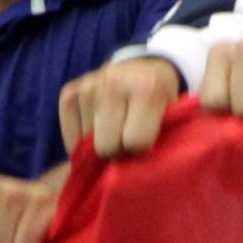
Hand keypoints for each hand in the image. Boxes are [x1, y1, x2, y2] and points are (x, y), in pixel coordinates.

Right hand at [62, 54, 183, 160]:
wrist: (143, 67)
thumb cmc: (160, 99)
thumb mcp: (174, 114)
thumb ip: (164, 139)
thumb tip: (137, 176)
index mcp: (146, 88)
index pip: (135, 143)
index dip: (140, 149)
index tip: (144, 141)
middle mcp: (113, 82)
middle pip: (106, 147)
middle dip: (117, 150)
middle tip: (125, 139)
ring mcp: (88, 87)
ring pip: (86, 145)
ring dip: (99, 143)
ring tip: (113, 127)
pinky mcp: (69, 93)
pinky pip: (70, 138)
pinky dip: (81, 141)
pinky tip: (97, 127)